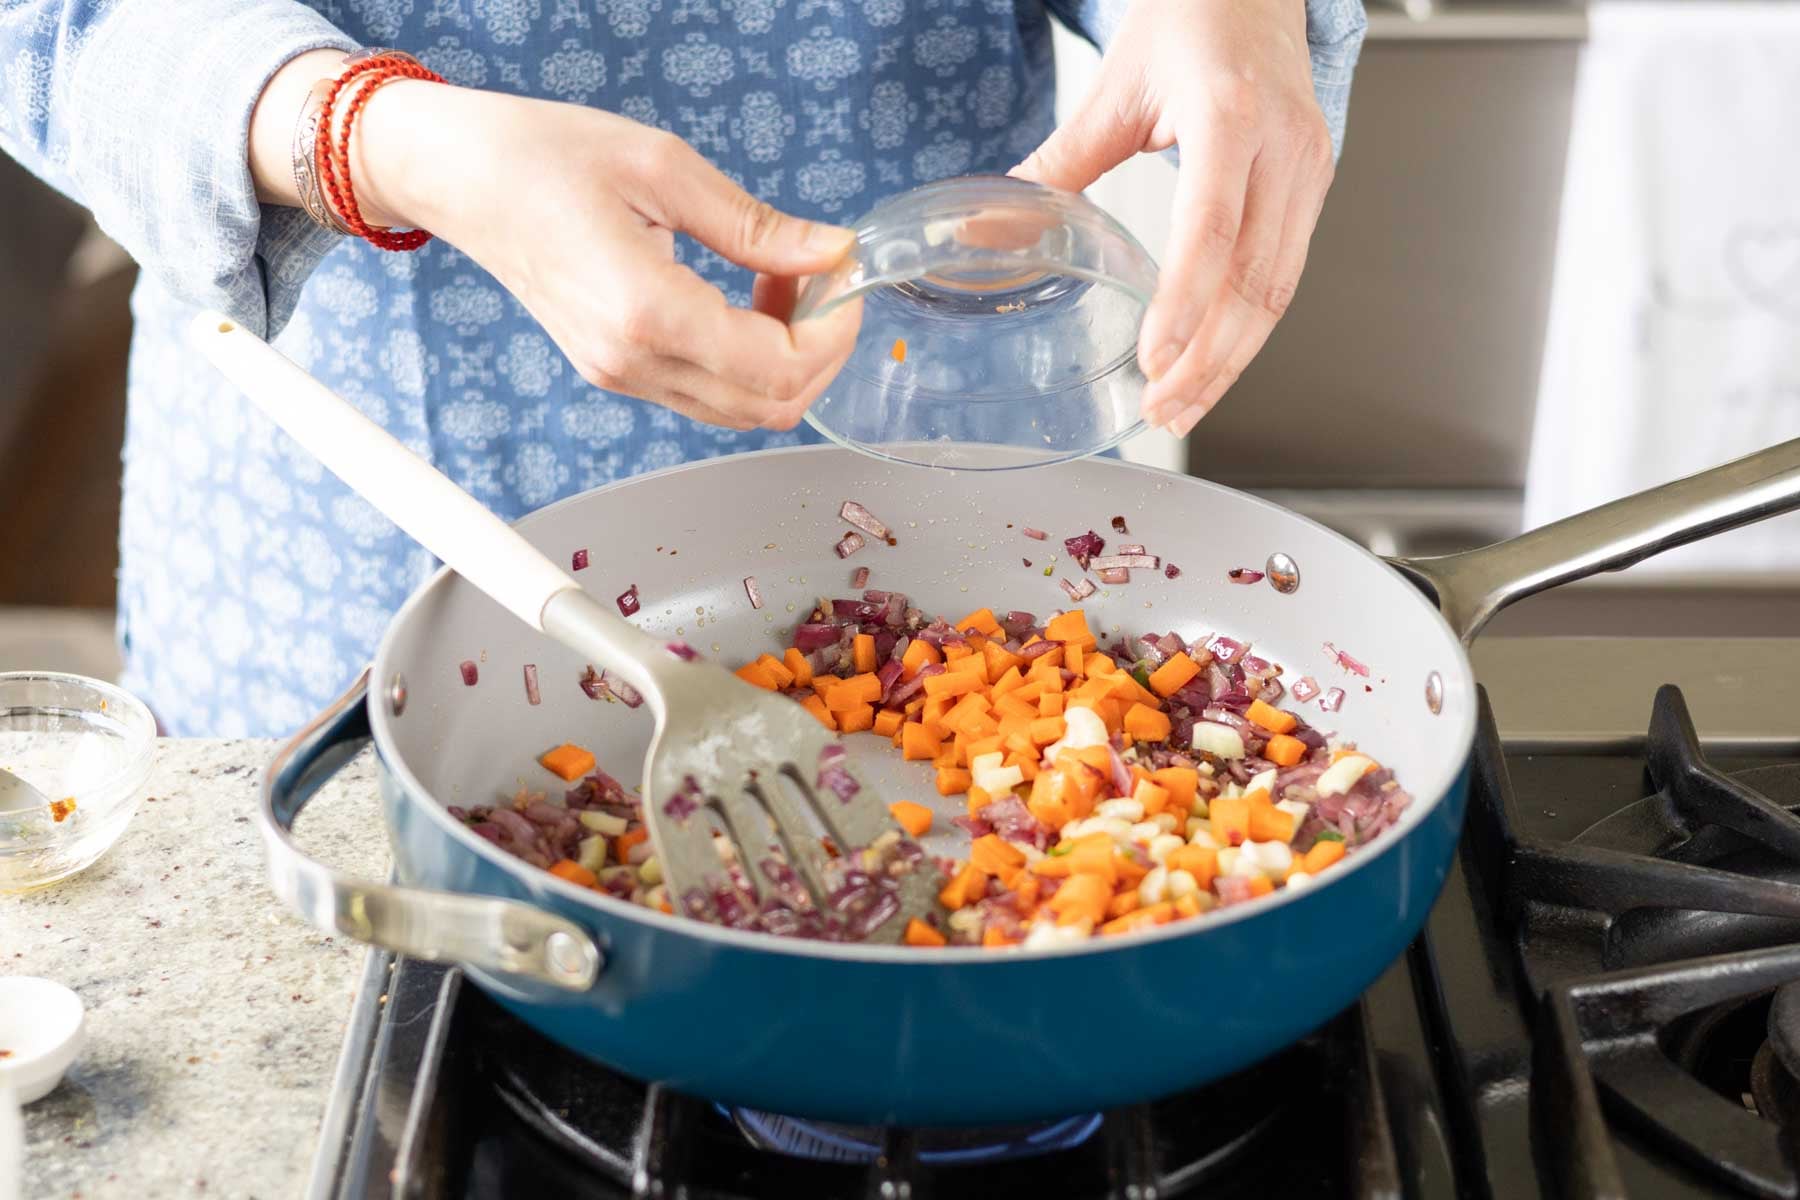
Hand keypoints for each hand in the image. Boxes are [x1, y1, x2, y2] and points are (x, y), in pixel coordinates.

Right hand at [356, 83, 859, 430]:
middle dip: (820, 352)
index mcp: (645, 312)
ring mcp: (620, 376)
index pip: (777, 369)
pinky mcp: (616, 371)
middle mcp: (631, 362)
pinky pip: (707, 394)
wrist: (459, 177)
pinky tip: (747, 301)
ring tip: (784, 283)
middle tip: (825, 280)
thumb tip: (834, 254)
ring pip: (741, 411)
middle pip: (769, 408)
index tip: (845, 281)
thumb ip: (758, 226)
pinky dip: (748, 362)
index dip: (833, 334)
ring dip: (786, 360)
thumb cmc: (543, 156)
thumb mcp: (665, 168)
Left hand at [1013, 0, 1334, 436]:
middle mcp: (1284, 145)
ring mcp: (1308, 168)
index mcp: (1230, 113)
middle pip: (1255, 279)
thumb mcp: (1113, 88)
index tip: (1153, 358)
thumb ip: (1057, 166)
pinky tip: (1211, 362)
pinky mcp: (1312, 186)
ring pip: (1278, 290)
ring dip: (1231, 359)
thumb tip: (988, 230)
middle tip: (1162, 408)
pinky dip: (1247, 328)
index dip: (1184, 303)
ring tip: (1181, 404)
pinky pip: (1284, 273)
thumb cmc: (1189, 18)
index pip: (1212, 227)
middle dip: (1209, 359)